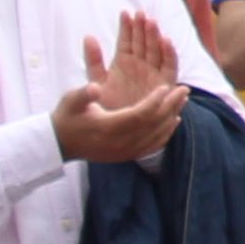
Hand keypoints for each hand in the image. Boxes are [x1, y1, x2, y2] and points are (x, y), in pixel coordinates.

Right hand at [48, 12, 185, 164]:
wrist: (60, 144)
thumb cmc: (67, 117)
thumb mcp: (71, 101)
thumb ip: (84, 93)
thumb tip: (95, 87)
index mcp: (108, 127)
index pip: (139, 115)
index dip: (154, 102)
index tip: (165, 87)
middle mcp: (119, 142)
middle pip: (152, 125)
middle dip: (170, 106)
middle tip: (184, 90)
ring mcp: (123, 152)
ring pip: (155, 136)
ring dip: (171, 117)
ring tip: (183, 100)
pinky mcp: (125, 156)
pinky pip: (151, 147)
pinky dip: (165, 134)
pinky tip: (174, 121)